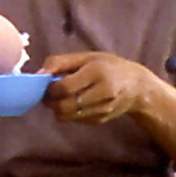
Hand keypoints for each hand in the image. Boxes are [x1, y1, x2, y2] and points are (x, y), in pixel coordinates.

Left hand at [40, 52, 157, 123]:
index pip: (65, 87)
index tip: (48, 83)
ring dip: (57, 108)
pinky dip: (68, 113)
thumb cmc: (108, 66)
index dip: (50, 88)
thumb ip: (60, 62)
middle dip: (51, 101)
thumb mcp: (86, 57)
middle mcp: (102, 93)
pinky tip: (74, 102)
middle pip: (64, 106)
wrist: (137, 87)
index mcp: (97, 72)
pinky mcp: (100, 120)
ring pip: (67, 116)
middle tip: (49, 93)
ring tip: (60, 97)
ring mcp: (102, 109)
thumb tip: (38, 74)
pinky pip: (74, 120)